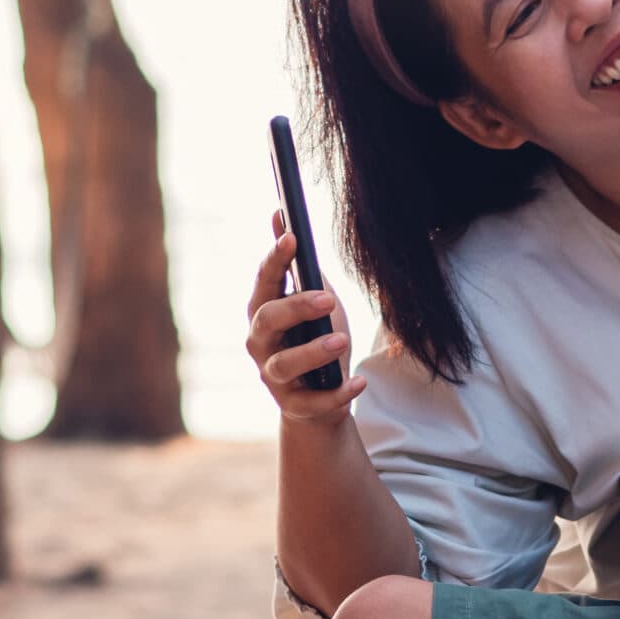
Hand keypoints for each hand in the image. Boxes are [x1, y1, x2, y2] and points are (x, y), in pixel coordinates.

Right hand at [245, 211, 366, 424]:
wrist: (319, 401)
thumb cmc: (314, 339)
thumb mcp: (311, 298)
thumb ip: (298, 265)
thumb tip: (280, 213)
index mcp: (263, 312)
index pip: (264, 283)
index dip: (274, 260)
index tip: (292, 238)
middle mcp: (261, 344)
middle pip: (266, 321)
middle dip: (295, 307)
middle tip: (328, 298)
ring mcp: (274, 377)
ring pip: (284, 364)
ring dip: (312, 351)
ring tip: (341, 340)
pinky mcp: (294, 406)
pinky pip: (313, 401)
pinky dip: (336, 393)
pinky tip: (358, 382)